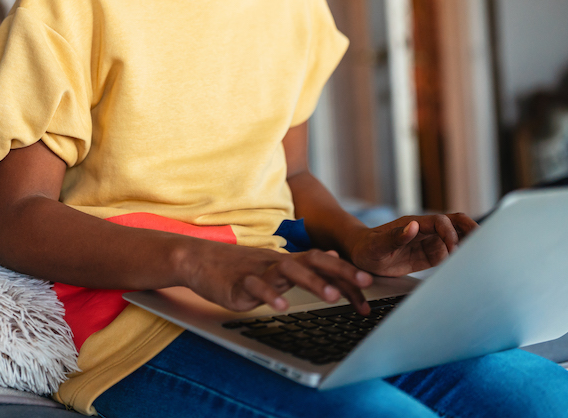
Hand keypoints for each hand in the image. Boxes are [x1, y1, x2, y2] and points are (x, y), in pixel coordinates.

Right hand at [178, 240, 374, 314]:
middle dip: (340, 273)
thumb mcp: (274, 265)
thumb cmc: (238, 266)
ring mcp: (257, 271)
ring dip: (312, 282)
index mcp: (287, 260)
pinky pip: (255, 287)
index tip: (369, 289)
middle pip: (313, 261)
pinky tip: (282, 307)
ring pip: (288, 271)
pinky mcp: (238, 283)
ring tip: (330, 297)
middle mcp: (276, 262)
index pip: (323, 263)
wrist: (198, 259)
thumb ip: (304, 265)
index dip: (346, 275)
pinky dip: (269, 296)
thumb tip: (335, 259)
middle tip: (364, 284)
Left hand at [346, 213, 477, 276]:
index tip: (452, 249)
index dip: (450, 233)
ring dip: (469, 244)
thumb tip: (414, 226)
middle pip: (456, 223)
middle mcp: (426, 231)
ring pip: (458, 238)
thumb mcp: (377, 245)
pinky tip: (468, 267)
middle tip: (484, 244)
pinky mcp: (431, 255)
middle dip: (471, 230)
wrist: (362, 255)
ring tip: (481, 258)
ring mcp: (430, 242)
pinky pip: (451, 254)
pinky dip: (462, 258)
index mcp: (415, 225)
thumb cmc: (367, 247)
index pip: (441, 222)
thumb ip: (395, 236)